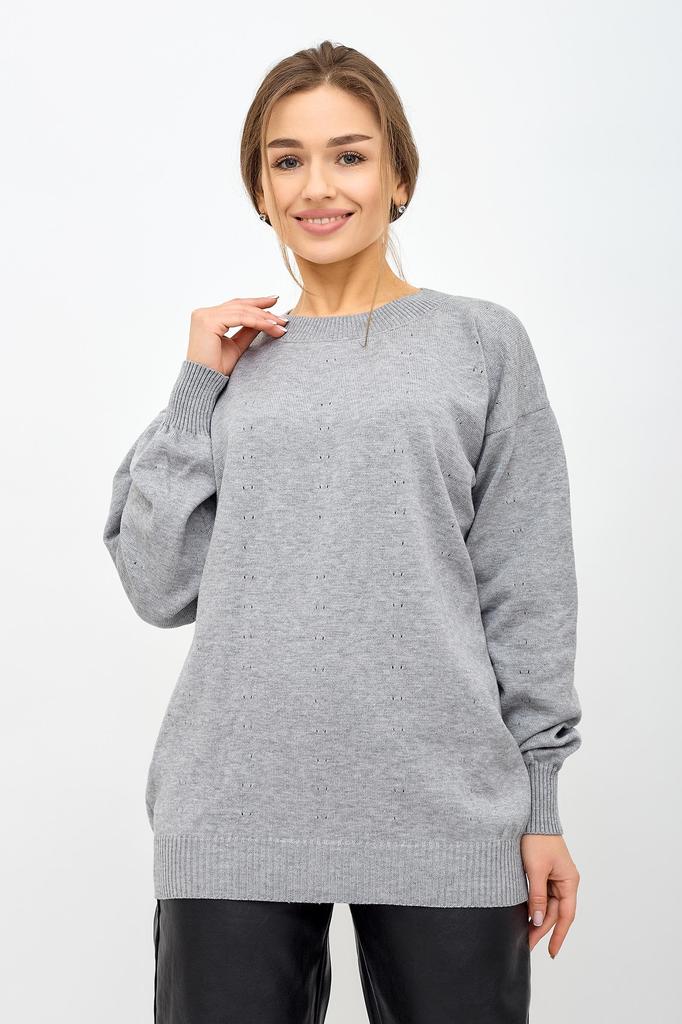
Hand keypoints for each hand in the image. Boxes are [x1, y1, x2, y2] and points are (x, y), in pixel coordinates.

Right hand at [187, 294, 288, 375]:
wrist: (205, 382)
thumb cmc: (217, 368)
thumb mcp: (237, 346)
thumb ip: (248, 330)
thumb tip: (266, 319)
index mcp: (208, 317)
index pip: (235, 306)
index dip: (255, 303)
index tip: (274, 303)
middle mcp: (204, 313)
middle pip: (239, 305)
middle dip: (263, 309)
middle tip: (283, 315)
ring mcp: (205, 316)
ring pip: (242, 311)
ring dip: (264, 318)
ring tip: (281, 325)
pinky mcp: (208, 322)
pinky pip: (240, 318)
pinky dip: (258, 322)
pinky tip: (271, 326)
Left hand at [521, 834, 579, 956]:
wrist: (533, 816)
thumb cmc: (537, 840)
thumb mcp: (536, 870)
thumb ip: (537, 896)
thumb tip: (539, 921)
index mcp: (569, 881)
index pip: (566, 916)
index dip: (559, 936)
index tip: (551, 952)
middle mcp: (565, 881)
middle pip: (556, 912)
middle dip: (542, 929)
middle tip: (527, 945)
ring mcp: (555, 877)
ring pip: (548, 905)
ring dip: (538, 919)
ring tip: (525, 934)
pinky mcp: (545, 872)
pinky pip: (542, 895)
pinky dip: (535, 906)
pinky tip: (526, 916)